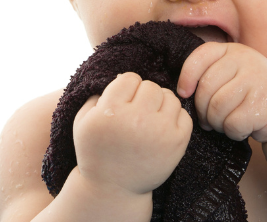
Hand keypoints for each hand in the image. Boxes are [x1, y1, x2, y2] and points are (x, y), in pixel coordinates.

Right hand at [73, 72, 192, 194]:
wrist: (114, 189)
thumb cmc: (96, 152)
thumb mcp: (83, 122)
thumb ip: (97, 95)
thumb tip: (121, 77)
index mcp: (111, 112)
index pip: (129, 78)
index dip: (125, 88)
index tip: (122, 103)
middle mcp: (137, 120)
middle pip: (150, 86)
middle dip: (143, 96)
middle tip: (136, 112)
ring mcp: (160, 131)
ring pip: (169, 97)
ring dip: (160, 104)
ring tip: (149, 119)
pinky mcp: (178, 142)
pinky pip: (184, 114)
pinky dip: (174, 118)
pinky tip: (161, 129)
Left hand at [176, 43, 266, 142]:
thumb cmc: (251, 90)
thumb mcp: (234, 72)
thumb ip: (210, 73)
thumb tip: (181, 93)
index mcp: (232, 51)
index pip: (200, 57)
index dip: (186, 77)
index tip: (184, 93)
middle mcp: (245, 61)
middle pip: (205, 89)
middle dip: (202, 110)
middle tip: (209, 119)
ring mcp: (255, 82)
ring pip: (217, 108)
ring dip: (216, 123)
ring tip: (225, 123)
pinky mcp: (262, 106)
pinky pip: (232, 124)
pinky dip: (232, 132)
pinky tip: (242, 128)